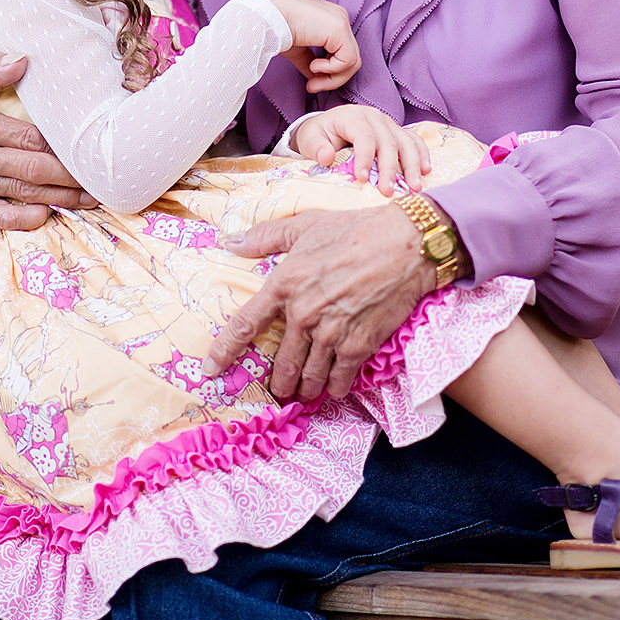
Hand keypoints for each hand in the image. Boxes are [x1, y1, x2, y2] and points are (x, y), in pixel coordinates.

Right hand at [0, 52, 95, 229]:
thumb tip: (24, 59)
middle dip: (69, 177)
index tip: (86, 147)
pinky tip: (48, 215)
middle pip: (30, 169)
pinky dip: (23, 219)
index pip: (27, 137)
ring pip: (21, 193)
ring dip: (59, 199)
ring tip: (89, 198)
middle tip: (99, 179)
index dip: (60, 146)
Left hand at [205, 203, 433, 402]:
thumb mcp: (305, 224)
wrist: (407, 244)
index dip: (225, 350)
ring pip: (309, 376)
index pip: (245, 324)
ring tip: (303, 394)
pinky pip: (340, 378)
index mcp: (284, 283)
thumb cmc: (355, 229)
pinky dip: (335, 387)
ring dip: (304, 389)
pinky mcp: (359, 344)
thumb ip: (265, 236)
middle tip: (277, 391)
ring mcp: (331, 333)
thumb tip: (230, 242)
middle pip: (280, 363)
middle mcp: (303, 313)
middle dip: (277, 383)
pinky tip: (334, 389)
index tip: (212, 370)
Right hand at [256, 0, 359, 93]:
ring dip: (332, 78)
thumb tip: (316, 79)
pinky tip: (314, 66)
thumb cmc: (275, 29)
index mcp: (330, 20)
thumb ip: (309, 61)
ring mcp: (341, 22)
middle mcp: (339, 18)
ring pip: (352, 62)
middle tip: (312, 87)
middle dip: (332, 79)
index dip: (329, 73)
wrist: (265, 18)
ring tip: (312, 78)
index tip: (311, 85)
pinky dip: (332, 69)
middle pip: (350, 58)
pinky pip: (348, 59)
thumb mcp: (297, 49)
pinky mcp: (340, 29)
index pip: (342, 52)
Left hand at [293, 108, 430, 196]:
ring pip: (406, 142)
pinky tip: (426, 171)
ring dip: (412, 165)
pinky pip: (414, 141)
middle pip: (387, 142)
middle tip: (388, 191)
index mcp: (352, 116)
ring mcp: (388, 123)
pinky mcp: (397, 132)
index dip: (364, 158)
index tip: (363, 179)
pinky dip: (422, 155)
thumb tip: (327, 157)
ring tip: (414, 187)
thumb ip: (317, 148)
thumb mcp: (310, 139)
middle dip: (389, 168)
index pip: (363, 136)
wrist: (327, 127)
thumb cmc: (319, 135)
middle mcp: (374, 117)